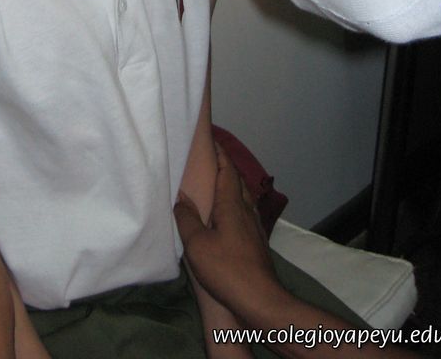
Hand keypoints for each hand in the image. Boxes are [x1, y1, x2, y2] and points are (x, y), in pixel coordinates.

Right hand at [174, 146, 282, 318]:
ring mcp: (255, 228)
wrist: (261, 300)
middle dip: (225, 167)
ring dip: (230, 187)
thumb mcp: (197, 244)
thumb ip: (186, 219)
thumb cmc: (227, 268)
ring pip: (243, 198)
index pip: (227, 170)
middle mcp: (247, 210)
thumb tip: (180, 198)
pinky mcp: (257, 243)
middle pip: (237, 181)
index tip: (210, 140)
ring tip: (216, 186)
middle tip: (209, 160)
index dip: (219, 153)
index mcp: (232, 204)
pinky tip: (227, 217)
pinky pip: (245, 214)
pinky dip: (234, 206)